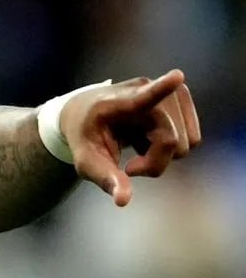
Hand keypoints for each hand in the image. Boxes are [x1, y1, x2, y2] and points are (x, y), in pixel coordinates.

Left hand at [59, 69, 201, 206]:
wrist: (85, 112)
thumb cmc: (85, 137)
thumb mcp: (85, 161)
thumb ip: (104, 179)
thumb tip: (123, 201)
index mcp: (117, 103)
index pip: (143, 96)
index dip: (161, 88)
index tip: (176, 77)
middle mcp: (146, 89)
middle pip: (172, 142)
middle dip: (154, 162)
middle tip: (128, 164)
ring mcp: (167, 91)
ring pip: (186, 143)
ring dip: (163, 155)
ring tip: (137, 146)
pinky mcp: (181, 97)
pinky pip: (193, 140)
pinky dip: (173, 148)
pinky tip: (149, 138)